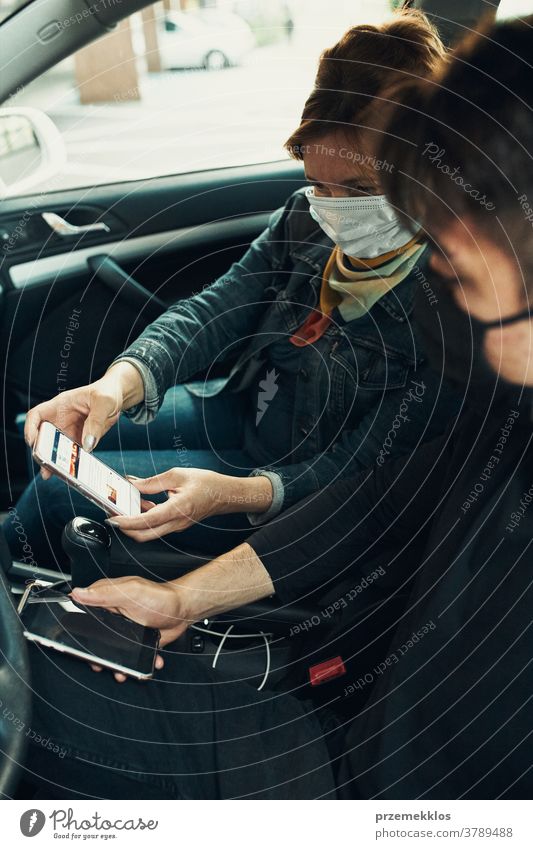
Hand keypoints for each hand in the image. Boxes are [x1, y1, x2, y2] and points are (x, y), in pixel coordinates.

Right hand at [25, 362, 143, 478]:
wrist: (117, 395)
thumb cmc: (107, 392)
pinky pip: (72, 453)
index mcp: (61, 405)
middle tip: (45, 465)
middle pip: (44, 436)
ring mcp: (69, 430)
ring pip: (56, 448)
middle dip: (42, 451)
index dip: (30, 428)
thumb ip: (96, 422)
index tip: (33, 442)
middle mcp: (61, 419)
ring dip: (55, 461)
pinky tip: (74, 472)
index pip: (36, 415)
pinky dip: (71, 462)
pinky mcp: (80, 439)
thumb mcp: (104, 402)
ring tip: (55, 474)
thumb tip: (87, 444)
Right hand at [71, 576, 188, 681]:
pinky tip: (143, 665)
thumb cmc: (161, 597)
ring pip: (113, 650)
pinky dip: (137, 664)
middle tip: (101, 664)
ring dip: (117, 664)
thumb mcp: (131, 592)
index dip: (78, 628)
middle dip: (98, 654)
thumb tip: (78, 592)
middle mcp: (114, 614)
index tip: (78, 643)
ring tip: (122, 672)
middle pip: (96, 636)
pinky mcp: (137, 640)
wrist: (184, 609)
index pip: (84, 612)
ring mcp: (125, 628)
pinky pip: (131, 655)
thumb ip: (105, 593)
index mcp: (109, 599)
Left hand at [110, 468, 272, 541]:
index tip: (112, 518)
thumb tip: (133, 484)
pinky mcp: (176, 525)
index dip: (127, 522)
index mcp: (177, 509)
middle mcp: (176, 523)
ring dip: (134, 521)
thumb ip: (153, 482)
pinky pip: (156, 526)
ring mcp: (176, 526)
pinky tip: (142, 502)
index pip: (147, 521)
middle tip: (113, 514)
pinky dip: (144, 517)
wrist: (225, 495)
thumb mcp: (177, 475)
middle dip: (125, 528)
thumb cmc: (206, 484)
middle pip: (144, 535)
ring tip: (127, 503)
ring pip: (149, 531)